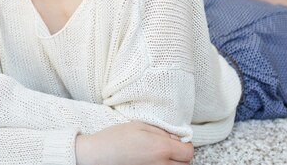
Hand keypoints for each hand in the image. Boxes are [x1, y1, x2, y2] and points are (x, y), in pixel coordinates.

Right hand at [76, 121, 193, 164]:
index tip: (179, 140)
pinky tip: (151, 161)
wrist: (97, 156)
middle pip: (185, 164)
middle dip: (180, 155)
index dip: (186, 144)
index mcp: (161, 148)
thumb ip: (162, 131)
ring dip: (172, 163)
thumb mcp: (139, 126)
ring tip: (158, 155)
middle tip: (169, 147)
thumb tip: (176, 138)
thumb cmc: (115, 138)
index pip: (188, 152)